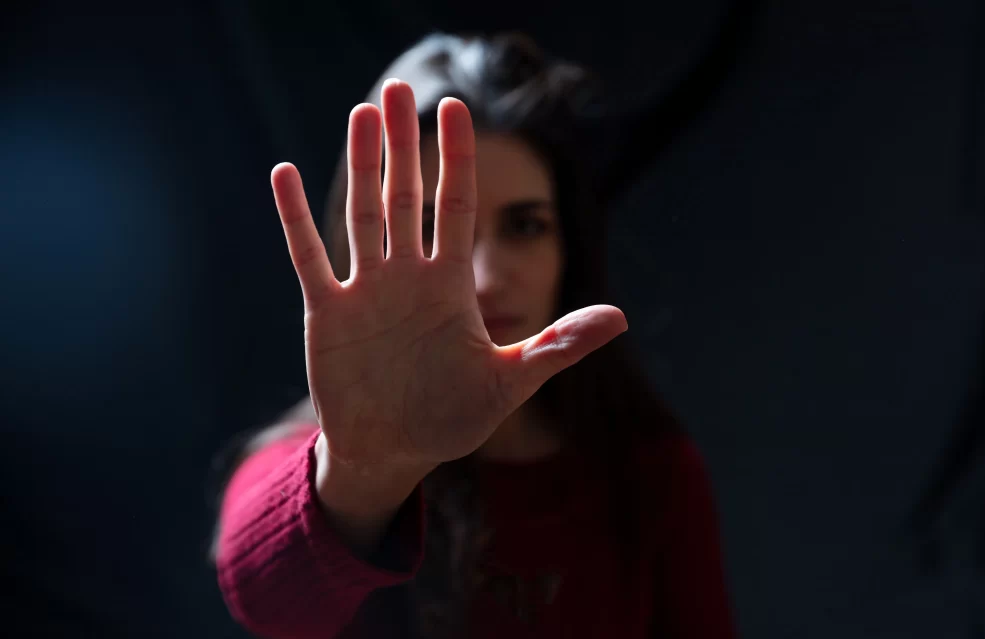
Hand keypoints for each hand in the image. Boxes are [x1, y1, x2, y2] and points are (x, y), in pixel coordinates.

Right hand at [271, 80, 626, 470]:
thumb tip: (620, 317)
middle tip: (399, 90)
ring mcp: (366, 291)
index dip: (458, 157)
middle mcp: (408, 277)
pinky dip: (295, 218)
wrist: (393, 453)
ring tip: (361, 112)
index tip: (456, 107)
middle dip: (405, 145)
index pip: (458, 205)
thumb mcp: (510, 382)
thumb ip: (558, 346)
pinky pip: (309, 256)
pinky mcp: (327, 312)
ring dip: (362, 164)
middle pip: (407, 196)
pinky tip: (284, 173)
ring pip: (363, 214)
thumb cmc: (451, 419)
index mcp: (451, 285)